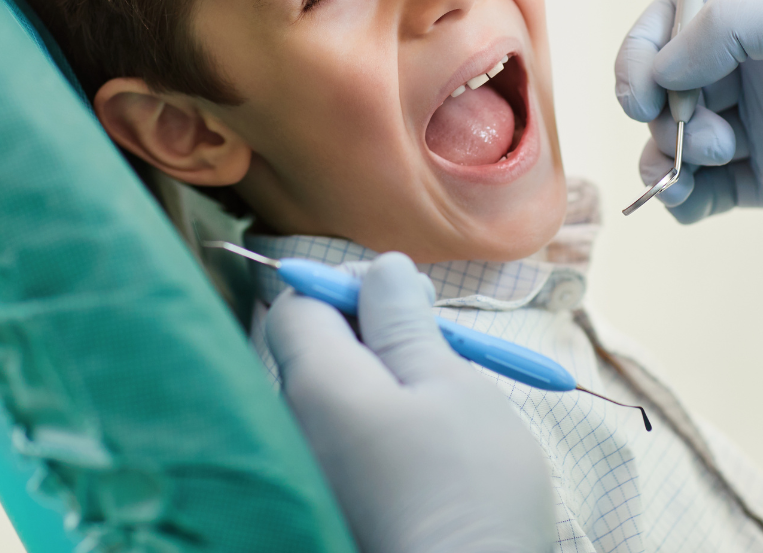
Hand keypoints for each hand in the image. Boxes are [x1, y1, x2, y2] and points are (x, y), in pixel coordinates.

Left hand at [264, 252, 554, 552]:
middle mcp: (299, 423)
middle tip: (434, 332)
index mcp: (317, 384)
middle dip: (372, 320)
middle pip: (315, 341)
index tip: (404, 292)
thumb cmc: (465, 485)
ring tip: (442, 378)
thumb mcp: (446, 381)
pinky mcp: (339, 495)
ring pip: (338, 384)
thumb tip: (380, 267)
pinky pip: (348, 427)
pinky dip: (384, 407)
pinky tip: (430, 427)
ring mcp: (316, 466)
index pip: (296, 302)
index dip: (346, 281)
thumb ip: (403, 318)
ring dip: (386, 364)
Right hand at [614, 0, 762, 238]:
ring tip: (698, 179)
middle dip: (663, 116)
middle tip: (706, 142)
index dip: (641, 54)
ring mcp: (759, 126)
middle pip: (665, 84)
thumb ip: (731, 24)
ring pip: (675, 139)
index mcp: (761, 18)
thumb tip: (664, 68)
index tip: (642, 99)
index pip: (670, 18)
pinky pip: (701, 189)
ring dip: (666, 159)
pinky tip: (689, 206)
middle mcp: (751, 68)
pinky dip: (681, 198)